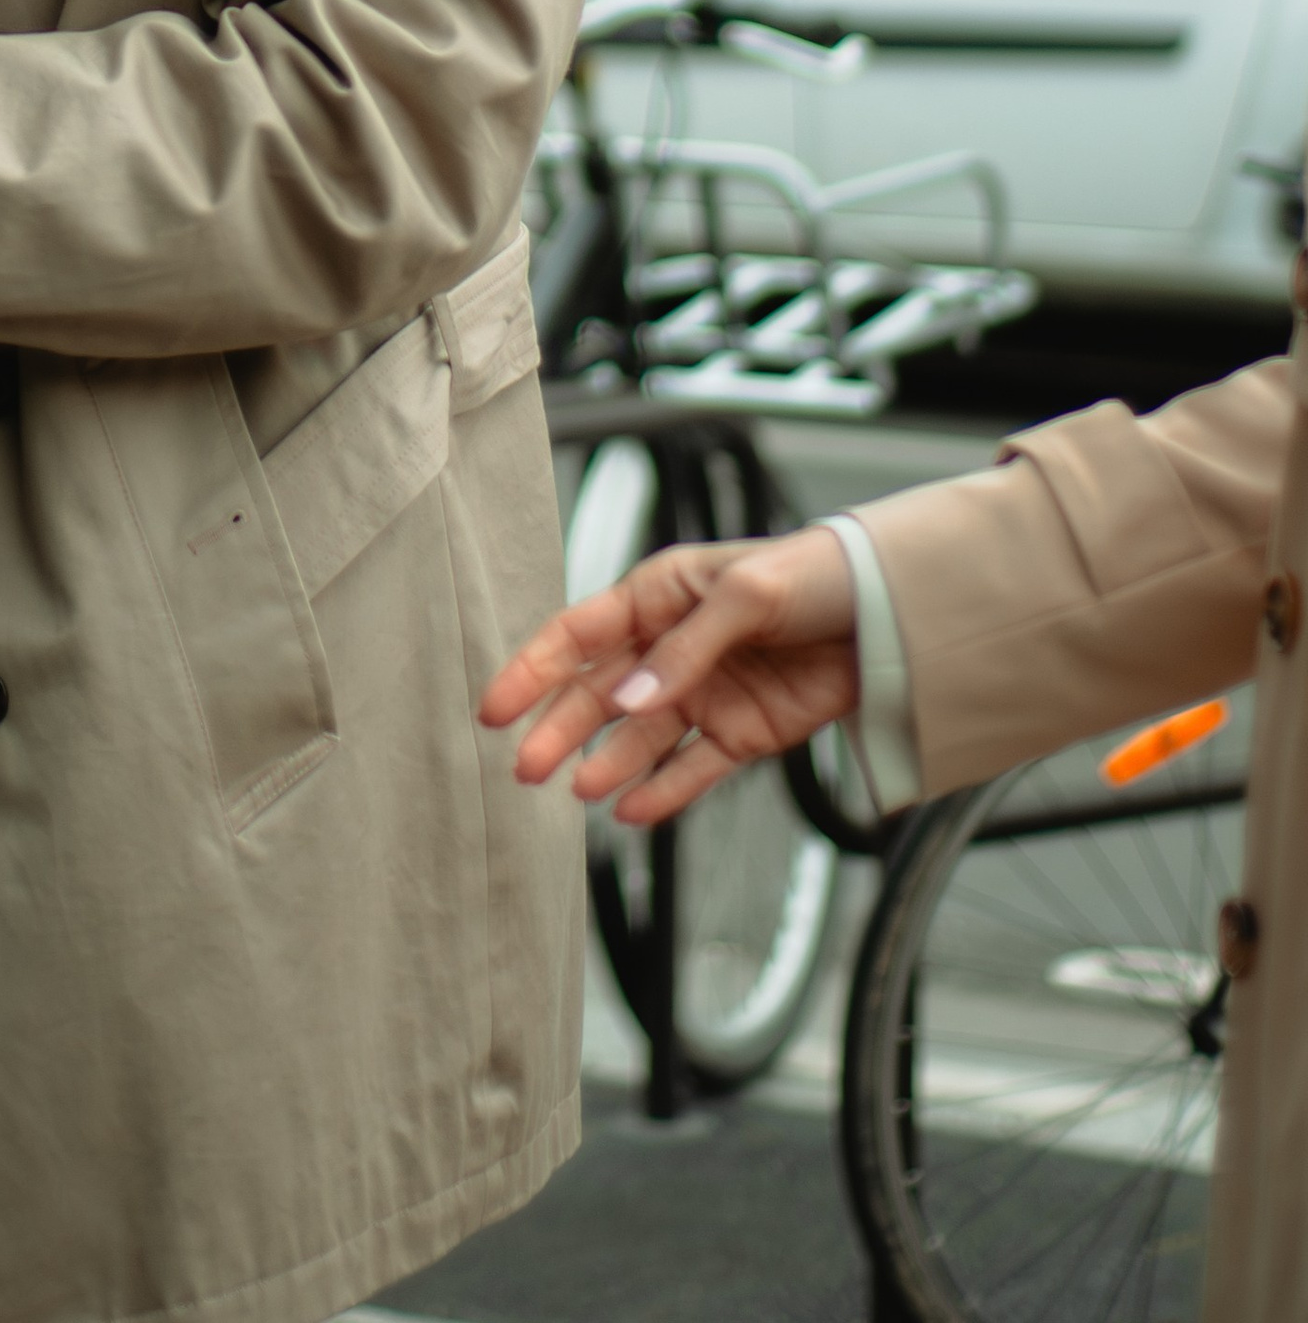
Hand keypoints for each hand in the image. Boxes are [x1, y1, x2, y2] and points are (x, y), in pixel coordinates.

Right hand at [478, 521, 861, 825]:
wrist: (890, 613)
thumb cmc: (814, 574)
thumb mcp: (745, 595)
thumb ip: (686, 649)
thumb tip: (631, 700)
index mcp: (661, 595)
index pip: (579, 634)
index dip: (534, 668)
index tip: (495, 708)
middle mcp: (672, 647)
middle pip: (601, 694)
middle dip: (559, 728)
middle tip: (524, 767)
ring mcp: (705, 693)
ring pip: (639, 737)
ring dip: (607, 764)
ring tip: (579, 792)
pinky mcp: (742, 733)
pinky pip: (693, 767)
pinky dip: (663, 791)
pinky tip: (631, 810)